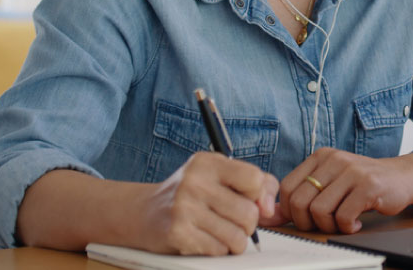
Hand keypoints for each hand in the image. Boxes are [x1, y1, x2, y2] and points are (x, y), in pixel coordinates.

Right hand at [126, 152, 277, 254]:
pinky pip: (219, 250)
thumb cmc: (190, 193)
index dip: (258, 195)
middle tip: (230, 220)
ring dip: (233, 240)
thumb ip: (256, 183)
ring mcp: (184, 208)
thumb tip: (269, 207)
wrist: (144, 212)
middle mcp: (194, 182)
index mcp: (207, 163)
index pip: (255, 179)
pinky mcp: (178, 233)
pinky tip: (204, 238)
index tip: (248, 200)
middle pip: (249, 214)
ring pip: (237, 237)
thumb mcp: (219, 175)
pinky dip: (217, 249)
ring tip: (219, 231)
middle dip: (247, 224)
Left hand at [273, 148, 412, 233]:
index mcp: (320, 156)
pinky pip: (343, 216)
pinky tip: (355, 223)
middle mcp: (333, 159)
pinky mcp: (368, 185)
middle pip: (299, 201)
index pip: (287, 187)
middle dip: (307, 222)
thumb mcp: (331, 183)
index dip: (290, 211)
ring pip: (319, 210)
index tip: (305, 220)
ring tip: (341, 223)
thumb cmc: (363, 184)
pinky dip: (346, 227)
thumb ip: (303, 196)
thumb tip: (269, 215)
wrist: (403, 177)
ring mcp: (351, 171)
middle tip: (324, 224)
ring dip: (329, 226)